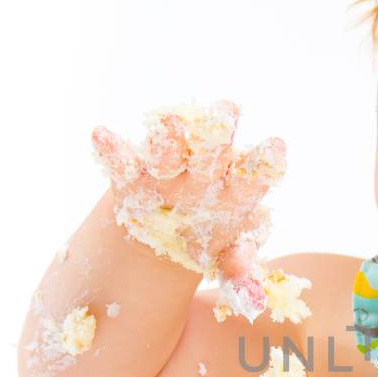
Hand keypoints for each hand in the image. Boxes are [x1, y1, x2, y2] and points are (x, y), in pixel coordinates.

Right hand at [90, 100, 285, 318]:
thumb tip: (239, 266)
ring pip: (168, 151)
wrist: (164, 237)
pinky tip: (101, 137)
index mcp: (238, 188)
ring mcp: (167, 169)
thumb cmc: (208, 240)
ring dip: (168, 137)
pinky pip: (121, 163)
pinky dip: (111, 151)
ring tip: (167, 124)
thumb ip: (236, 264)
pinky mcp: (132, 175)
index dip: (264, 161)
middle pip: (212, 151)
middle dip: (217, 133)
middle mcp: (204, 171)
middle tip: (226, 110)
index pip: (255, 172)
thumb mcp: (224, 257)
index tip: (275, 147)